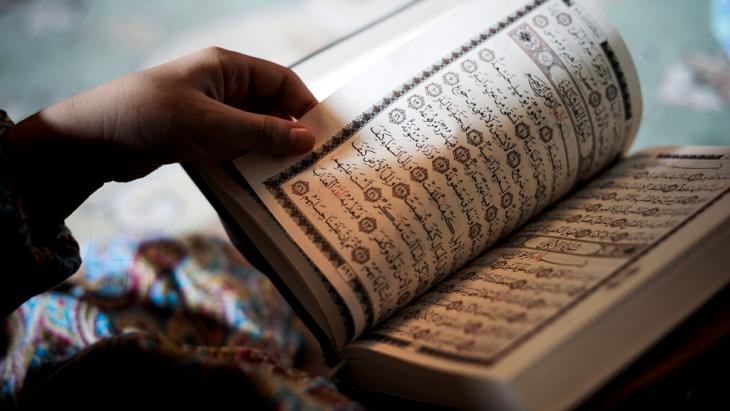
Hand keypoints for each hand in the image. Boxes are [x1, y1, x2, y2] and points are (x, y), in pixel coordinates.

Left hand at [4, 47, 316, 223]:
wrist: (94, 139)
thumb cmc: (152, 117)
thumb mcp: (214, 126)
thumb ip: (263, 133)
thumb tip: (308, 139)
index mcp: (228, 69)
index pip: (282, 82)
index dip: (304, 107)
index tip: (323, 137)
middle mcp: (223, 88)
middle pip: (270, 108)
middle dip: (290, 135)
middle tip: (312, 165)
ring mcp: (211, 114)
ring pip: (254, 132)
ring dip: (269, 153)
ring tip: (292, 180)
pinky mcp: (199, 138)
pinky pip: (234, 149)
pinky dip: (248, 164)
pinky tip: (261, 185)